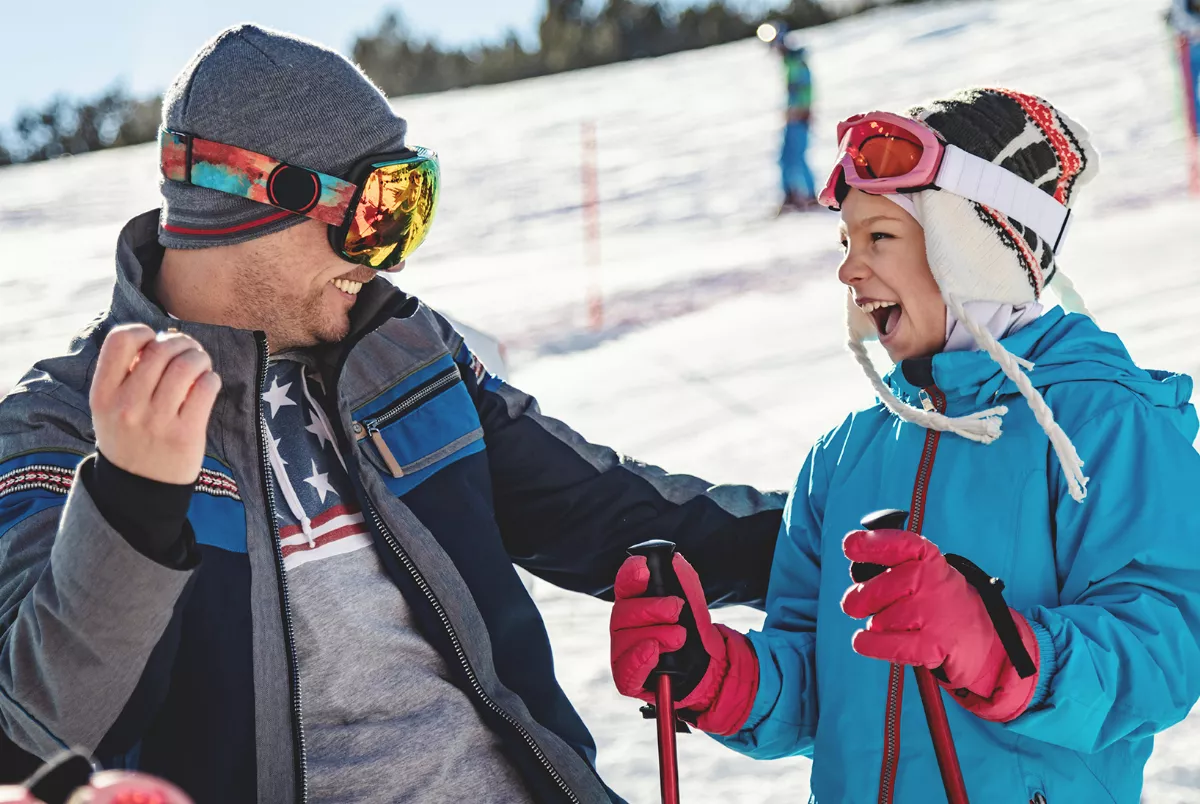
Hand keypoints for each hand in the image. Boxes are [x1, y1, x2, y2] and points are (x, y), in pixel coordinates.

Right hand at [90, 325, 220, 484]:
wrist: (138, 489)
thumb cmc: (130, 437)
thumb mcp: (110, 408)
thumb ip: (126, 374)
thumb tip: (162, 338)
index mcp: (103, 394)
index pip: (121, 340)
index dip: (144, 332)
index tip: (155, 342)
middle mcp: (126, 406)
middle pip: (160, 349)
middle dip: (182, 343)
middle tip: (189, 352)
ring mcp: (156, 421)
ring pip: (186, 365)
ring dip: (200, 358)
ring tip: (201, 366)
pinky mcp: (185, 434)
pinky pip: (206, 388)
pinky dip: (212, 379)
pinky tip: (208, 385)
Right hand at [609, 553, 758, 734]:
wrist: (708, 669)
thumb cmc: (693, 633)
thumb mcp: (694, 605)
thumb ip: (685, 581)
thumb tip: (675, 560)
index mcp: (636, 603)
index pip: (624, 585)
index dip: (630, 575)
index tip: (644, 568)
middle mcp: (624, 627)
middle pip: (623, 612)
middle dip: (650, 608)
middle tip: (676, 609)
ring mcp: (623, 653)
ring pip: (625, 640)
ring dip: (656, 635)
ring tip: (679, 637)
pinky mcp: (628, 679)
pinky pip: (625, 670)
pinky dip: (639, 659)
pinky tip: (653, 651)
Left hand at [841, 528, 1039, 720]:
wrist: (984, 640)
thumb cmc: (940, 603)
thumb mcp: (924, 574)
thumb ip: (892, 567)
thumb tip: (856, 567)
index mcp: (930, 559)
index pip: (900, 544)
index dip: (872, 544)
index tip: (850, 545)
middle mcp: (935, 581)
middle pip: (879, 587)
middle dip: (860, 598)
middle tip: (854, 604)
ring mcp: (937, 613)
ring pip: (881, 619)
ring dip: (877, 625)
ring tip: (894, 625)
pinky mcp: (935, 645)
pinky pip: (889, 645)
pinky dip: (870, 644)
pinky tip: (863, 641)